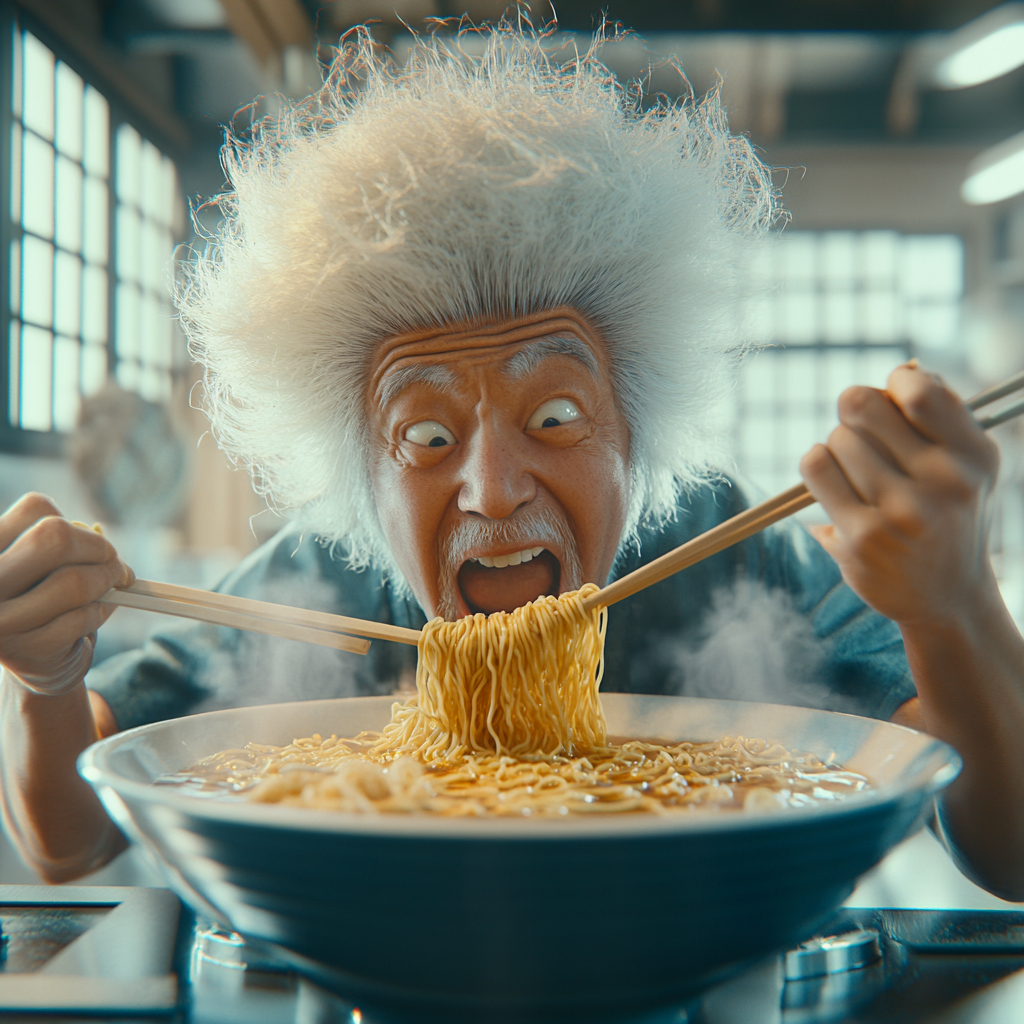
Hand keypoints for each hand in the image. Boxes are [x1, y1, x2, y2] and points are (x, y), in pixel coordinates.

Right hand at [0, 494, 133, 694]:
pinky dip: (99, 613)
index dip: (75, 524)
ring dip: (107, 581)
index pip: (36, 508)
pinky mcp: (21, 650)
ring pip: (72, 581)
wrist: (30, 660)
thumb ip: (66, 543)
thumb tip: (101, 540)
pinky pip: (79, 618)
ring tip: (112, 586)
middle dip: (99, 549)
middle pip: (55, 537)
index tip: (92, 541)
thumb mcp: (43, 563)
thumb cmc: (40, 597)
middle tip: (115, 564)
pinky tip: (96, 613)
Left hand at [799, 365, 999, 627]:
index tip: (892, 407)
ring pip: (834, 440)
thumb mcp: (968, 464)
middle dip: (854, 416)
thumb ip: (941, 414)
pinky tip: (833, 485)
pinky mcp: (862, 537)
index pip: (917, 389)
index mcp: (973, 454)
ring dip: (835, 450)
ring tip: (857, 474)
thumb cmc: (950, 514)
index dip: (891, 388)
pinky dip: (817, 469)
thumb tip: (901, 373)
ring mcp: (902, 512)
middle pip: (861, 406)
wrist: (949, 597)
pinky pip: (816, 470)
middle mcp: (944, 482)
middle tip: (863, 437)